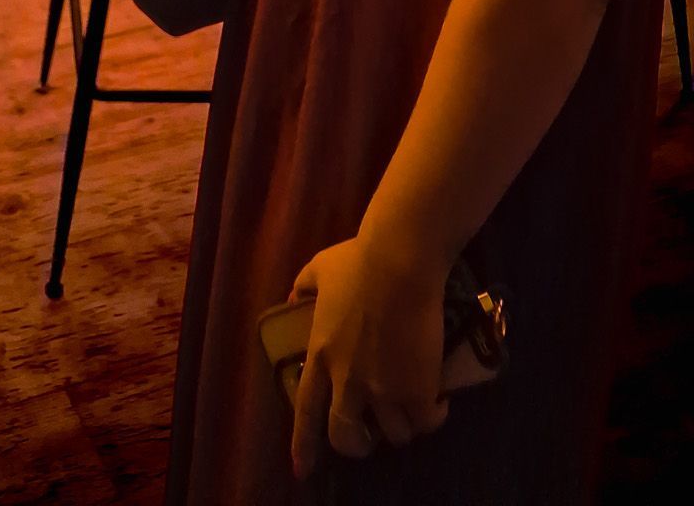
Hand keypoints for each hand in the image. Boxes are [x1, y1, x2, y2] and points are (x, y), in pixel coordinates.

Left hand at [289, 238, 449, 479]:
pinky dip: (433, 416)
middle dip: (358, 444)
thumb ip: (303, 286)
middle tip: (372, 435)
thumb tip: (292, 297)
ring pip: (393, 435)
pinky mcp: (416, 389)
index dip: (304, 446)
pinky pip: (425, 422)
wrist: (399, 262)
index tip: (303, 470)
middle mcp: (347, 380)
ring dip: (402, 426)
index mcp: (320, 355)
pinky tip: (438, 402)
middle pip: (347, 437)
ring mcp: (383, 389)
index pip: (306, 412)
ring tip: (411, 408)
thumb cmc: (359, 261)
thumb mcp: (319, 269)